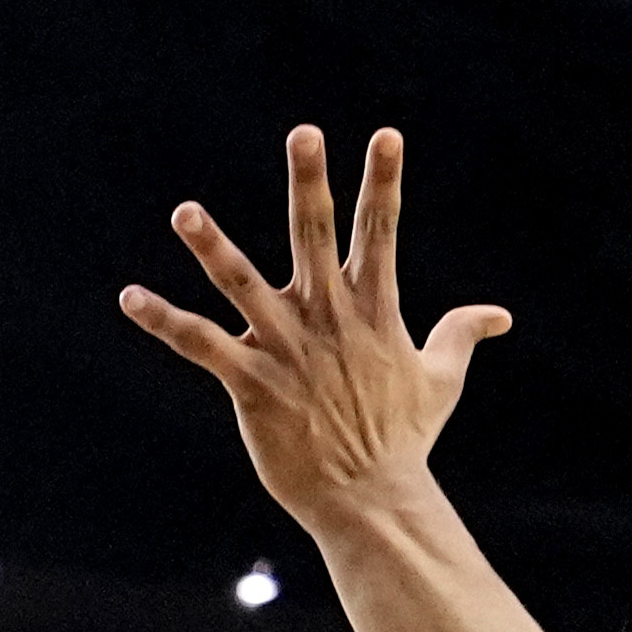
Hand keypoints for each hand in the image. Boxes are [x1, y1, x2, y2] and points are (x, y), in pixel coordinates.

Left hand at [120, 123, 507, 540]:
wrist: (369, 499)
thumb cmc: (404, 439)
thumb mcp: (441, 380)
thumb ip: (461, 334)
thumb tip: (501, 315)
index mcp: (374, 309)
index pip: (382, 231)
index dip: (384, 182)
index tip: (385, 135)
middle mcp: (329, 318)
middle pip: (317, 236)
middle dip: (310, 183)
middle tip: (304, 132)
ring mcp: (287, 348)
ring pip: (243, 284)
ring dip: (212, 246)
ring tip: (184, 211)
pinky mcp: (252, 383)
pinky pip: (200, 345)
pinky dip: (164, 321)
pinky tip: (130, 297)